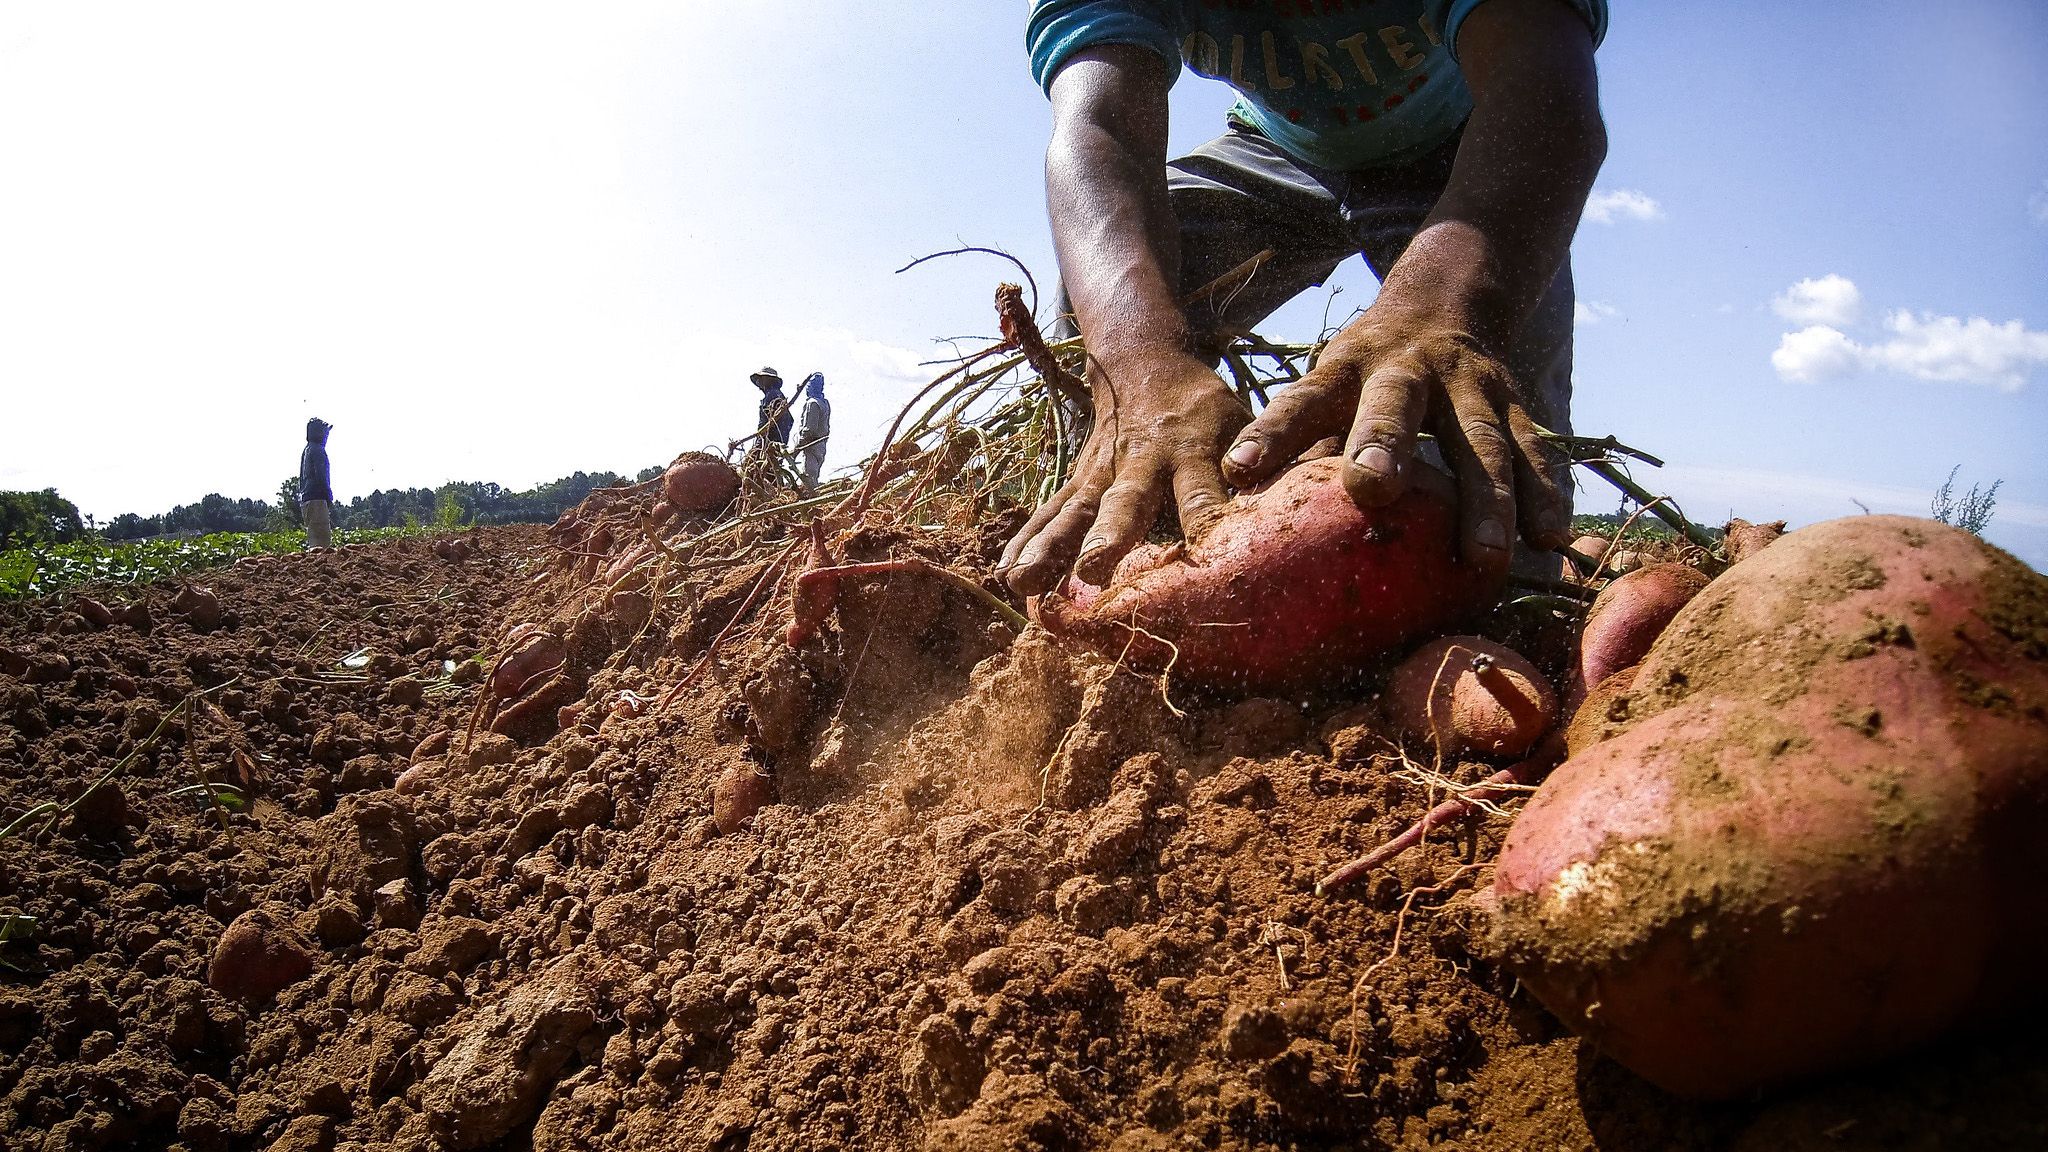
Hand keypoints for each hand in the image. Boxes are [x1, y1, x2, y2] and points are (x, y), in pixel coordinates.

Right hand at [1001, 353, 1248, 594]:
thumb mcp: (1238, 417)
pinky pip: (1050, 514)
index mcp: (1190, 449)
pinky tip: (1004, 575)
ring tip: (1024, 583)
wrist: (1142, 366)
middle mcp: (1140, 463)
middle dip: (1109, 535)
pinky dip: (1027, 541)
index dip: (1205, 517)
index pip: (1201, 489)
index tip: (1209, 556)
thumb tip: (1266, 475)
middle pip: (1125, 502)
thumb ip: (1258, 450)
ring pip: (1073, 512)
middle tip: (1093, 568)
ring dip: (1049, 547)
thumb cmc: (1202, 409)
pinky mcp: (1078, 483)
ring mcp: (1101, 473)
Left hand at [1218, 308, 1570, 577]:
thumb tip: (1238, 515)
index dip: (1271, 433)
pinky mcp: (1515, 403)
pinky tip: (1550, 539)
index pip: (1300, 400)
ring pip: (1480, 439)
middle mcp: (1408, 371)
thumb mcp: (1325, 390)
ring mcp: (1468, 385)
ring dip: (1486, 500)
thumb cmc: (1363, 376)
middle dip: (1383, 445)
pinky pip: (1535, 450)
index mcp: (1345, 370)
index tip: (1240, 469)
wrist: (1445, 303)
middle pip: (1394, 407)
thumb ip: (1297, 444)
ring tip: (1485, 557)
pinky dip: (1545, 493)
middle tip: (1371, 489)